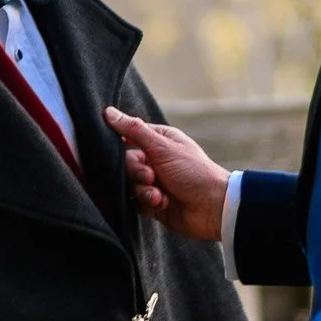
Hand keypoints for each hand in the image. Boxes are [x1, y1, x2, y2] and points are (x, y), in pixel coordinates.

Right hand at [104, 110, 230, 241]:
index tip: (122, 152)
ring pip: (130, 186)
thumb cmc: (193, 172)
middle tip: (151, 177)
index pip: (128, 138)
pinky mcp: (155, 203)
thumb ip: (134, 130)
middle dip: (137, 174)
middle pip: (127, 165)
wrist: (213, 208)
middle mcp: (155, 160)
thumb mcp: (163, 147)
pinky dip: (148, 205)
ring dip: (143, 192)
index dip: (123, 147)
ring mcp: (155, 183)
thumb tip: (108, 112)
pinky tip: (163, 204)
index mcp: (159, 141)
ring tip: (159, 195)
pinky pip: (137, 203)